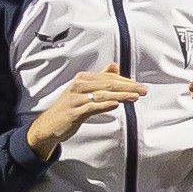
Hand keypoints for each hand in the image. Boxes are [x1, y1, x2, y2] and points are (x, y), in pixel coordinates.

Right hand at [25, 64, 147, 156]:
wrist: (49, 125)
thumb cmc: (69, 107)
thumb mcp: (84, 90)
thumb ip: (100, 78)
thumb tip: (115, 66)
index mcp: (82, 79)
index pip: (109, 78)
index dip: (126, 81)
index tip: (140, 86)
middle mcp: (79, 86)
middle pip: (108, 84)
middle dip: (128, 87)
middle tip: (143, 90)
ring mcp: (76, 99)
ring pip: (102, 95)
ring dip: (121, 95)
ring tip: (135, 97)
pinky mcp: (74, 112)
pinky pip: (92, 107)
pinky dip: (105, 105)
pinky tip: (116, 104)